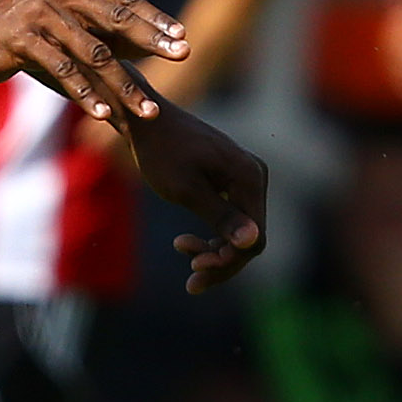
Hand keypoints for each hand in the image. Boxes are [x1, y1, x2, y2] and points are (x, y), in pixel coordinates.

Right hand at [0, 0, 187, 120]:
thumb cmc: (26, 31)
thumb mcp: (66, 22)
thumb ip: (103, 29)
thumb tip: (156, 44)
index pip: (124, 0)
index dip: (155, 19)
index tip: (183, 38)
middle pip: (116, 20)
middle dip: (152, 42)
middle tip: (182, 57)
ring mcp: (40, 12)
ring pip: (94, 53)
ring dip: (124, 85)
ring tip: (147, 110)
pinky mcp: (23, 39)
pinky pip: (63, 71)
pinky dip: (86, 94)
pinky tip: (104, 114)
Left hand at [123, 101, 269, 292]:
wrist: (147, 121)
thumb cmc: (162, 153)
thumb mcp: (186, 189)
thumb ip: (220, 216)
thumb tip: (252, 242)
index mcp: (249, 178)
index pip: (254, 237)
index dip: (229, 261)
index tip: (195, 268)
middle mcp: (255, 177)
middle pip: (250, 238)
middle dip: (221, 261)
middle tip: (191, 280)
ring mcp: (244, 179)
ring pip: (239, 232)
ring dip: (215, 252)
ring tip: (183, 252)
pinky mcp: (231, 182)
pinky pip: (230, 219)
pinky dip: (211, 236)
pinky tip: (184, 243)